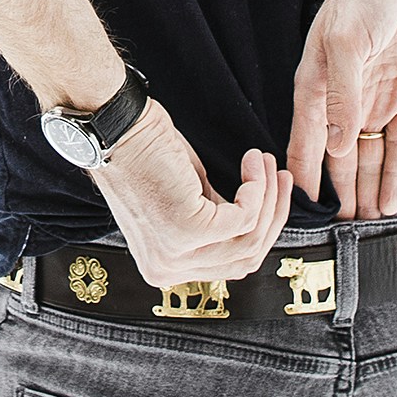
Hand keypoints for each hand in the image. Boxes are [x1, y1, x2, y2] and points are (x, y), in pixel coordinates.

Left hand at [94, 102, 291, 285]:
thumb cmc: (145, 153)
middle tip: (281, 177)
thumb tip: (256, 223)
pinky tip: (252, 162)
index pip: (228, 267)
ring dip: (268, 197)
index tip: (274, 194)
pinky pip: (244, 217)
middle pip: (245, 259)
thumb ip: (216, 222)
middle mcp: (166, 270)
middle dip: (272, 216)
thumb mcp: (188, 200)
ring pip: (249, 239)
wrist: (115, 126)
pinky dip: (257, 188)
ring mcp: (175, 254)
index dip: (260, 230)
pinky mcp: (186, 230)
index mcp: (163, 267)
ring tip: (264, 162)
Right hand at [288, 0, 396, 220]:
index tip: (302, 214)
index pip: (306, 141)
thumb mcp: (346, 41)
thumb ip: (342, 97)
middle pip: (339, 156)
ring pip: (369, 154)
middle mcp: (343, 94)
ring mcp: (375, 94)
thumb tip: (337, 148)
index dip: (303, 177)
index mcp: (316, 81)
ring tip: (369, 225)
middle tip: (344, 236)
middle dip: (340, 194)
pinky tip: (393, 196)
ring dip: (368, 188)